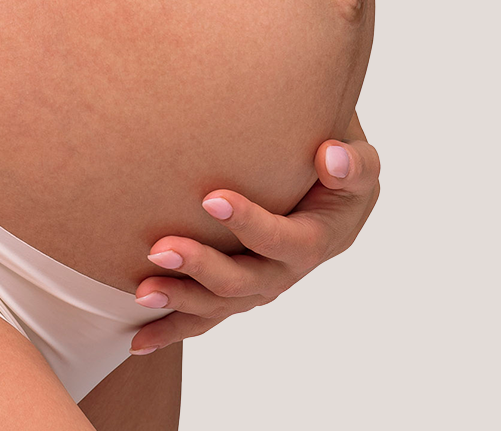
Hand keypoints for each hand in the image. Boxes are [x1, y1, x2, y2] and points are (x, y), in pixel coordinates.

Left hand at [130, 124, 380, 353]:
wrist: (331, 185)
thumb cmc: (340, 165)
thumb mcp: (360, 160)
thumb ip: (353, 166)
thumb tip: (330, 159)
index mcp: (320, 239)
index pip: (286, 241)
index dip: (251, 225)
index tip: (209, 198)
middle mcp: (290, 270)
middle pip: (248, 281)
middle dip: (203, 268)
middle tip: (160, 248)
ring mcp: (264, 283)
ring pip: (224, 303)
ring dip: (183, 301)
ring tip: (143, 292)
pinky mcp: (241, 287)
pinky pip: (210, 314)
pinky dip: (176, 327)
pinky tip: (140, 340)